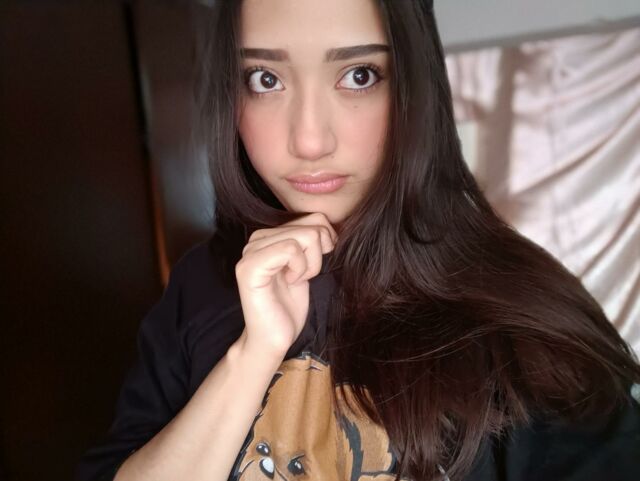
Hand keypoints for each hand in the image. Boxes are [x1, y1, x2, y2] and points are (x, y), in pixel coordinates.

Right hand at [234, 212, 337, 360]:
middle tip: (303, 276)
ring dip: (310, 263)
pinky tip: (290, 282)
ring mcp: (250, 251)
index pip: (314, 218)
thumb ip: (311, 241)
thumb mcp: (306, 265)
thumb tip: (329, 225)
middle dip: (318, 255)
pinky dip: (299, 268)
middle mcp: (256, 239)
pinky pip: (290, 249)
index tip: (315, 265)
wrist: (273, 338)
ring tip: (296, 279)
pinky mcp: (250, 267)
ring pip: (303, 236)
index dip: (327, 241)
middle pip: (312, 226)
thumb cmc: (289, 306)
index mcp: (269, 235)